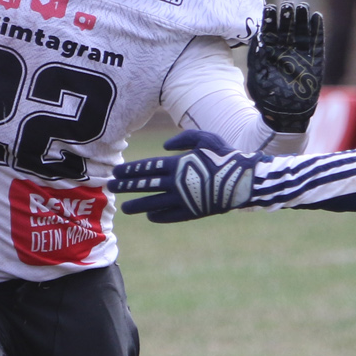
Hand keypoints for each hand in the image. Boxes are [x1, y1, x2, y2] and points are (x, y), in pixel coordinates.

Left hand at [108, 130, 259, 222]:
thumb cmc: (225, 156)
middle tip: (111, 187)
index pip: (146, 168)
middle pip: (144, 185)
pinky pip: (170, 215)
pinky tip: (150, 216)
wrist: (244, 180)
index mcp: (178, 164)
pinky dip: (158, 216)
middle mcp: (176, 182)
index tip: (117, 171)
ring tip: (124, 208)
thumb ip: (184, 138)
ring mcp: (183, 199)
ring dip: (137, 205)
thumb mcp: (206, 139)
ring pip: (153, 203)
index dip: (130, 170)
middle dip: (126, 186)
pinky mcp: (192, 212)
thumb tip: (164, 148)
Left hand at [247, 2, 323, 132]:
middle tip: (287, 5)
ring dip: (302, 18)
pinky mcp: (315, 60)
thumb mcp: (256, 73)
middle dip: (287, 15)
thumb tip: (258, 33)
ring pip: (302, 31)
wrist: (285, 115)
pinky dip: (318, 30)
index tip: (269, 8)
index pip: (271, 30)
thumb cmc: (267, 97)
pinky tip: (316, 17)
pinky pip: (317, 42)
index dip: (271, 19)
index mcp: (270, 51)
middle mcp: (286, 50)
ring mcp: (301, 54)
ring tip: (302, 6)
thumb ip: (257, 54)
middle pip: (287, 27)